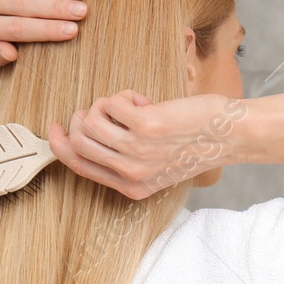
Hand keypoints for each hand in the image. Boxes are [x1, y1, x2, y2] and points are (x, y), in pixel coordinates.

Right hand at [47, 91, 245, 199]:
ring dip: (103, 104)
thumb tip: (86, 133)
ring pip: (89, 122)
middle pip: (78, 143)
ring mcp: (138, 151)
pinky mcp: (146, 126)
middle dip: (82, 118)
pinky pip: (111, 104)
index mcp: (131, 187)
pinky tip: (144, 100)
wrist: (229, 135)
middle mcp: (131, 174)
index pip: (78, 167)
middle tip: (103, 109)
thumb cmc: (196, 144)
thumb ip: (126, 160)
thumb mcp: (159, 166)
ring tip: (128, 105)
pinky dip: (122, 95)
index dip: (60, 145)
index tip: (54, 126)